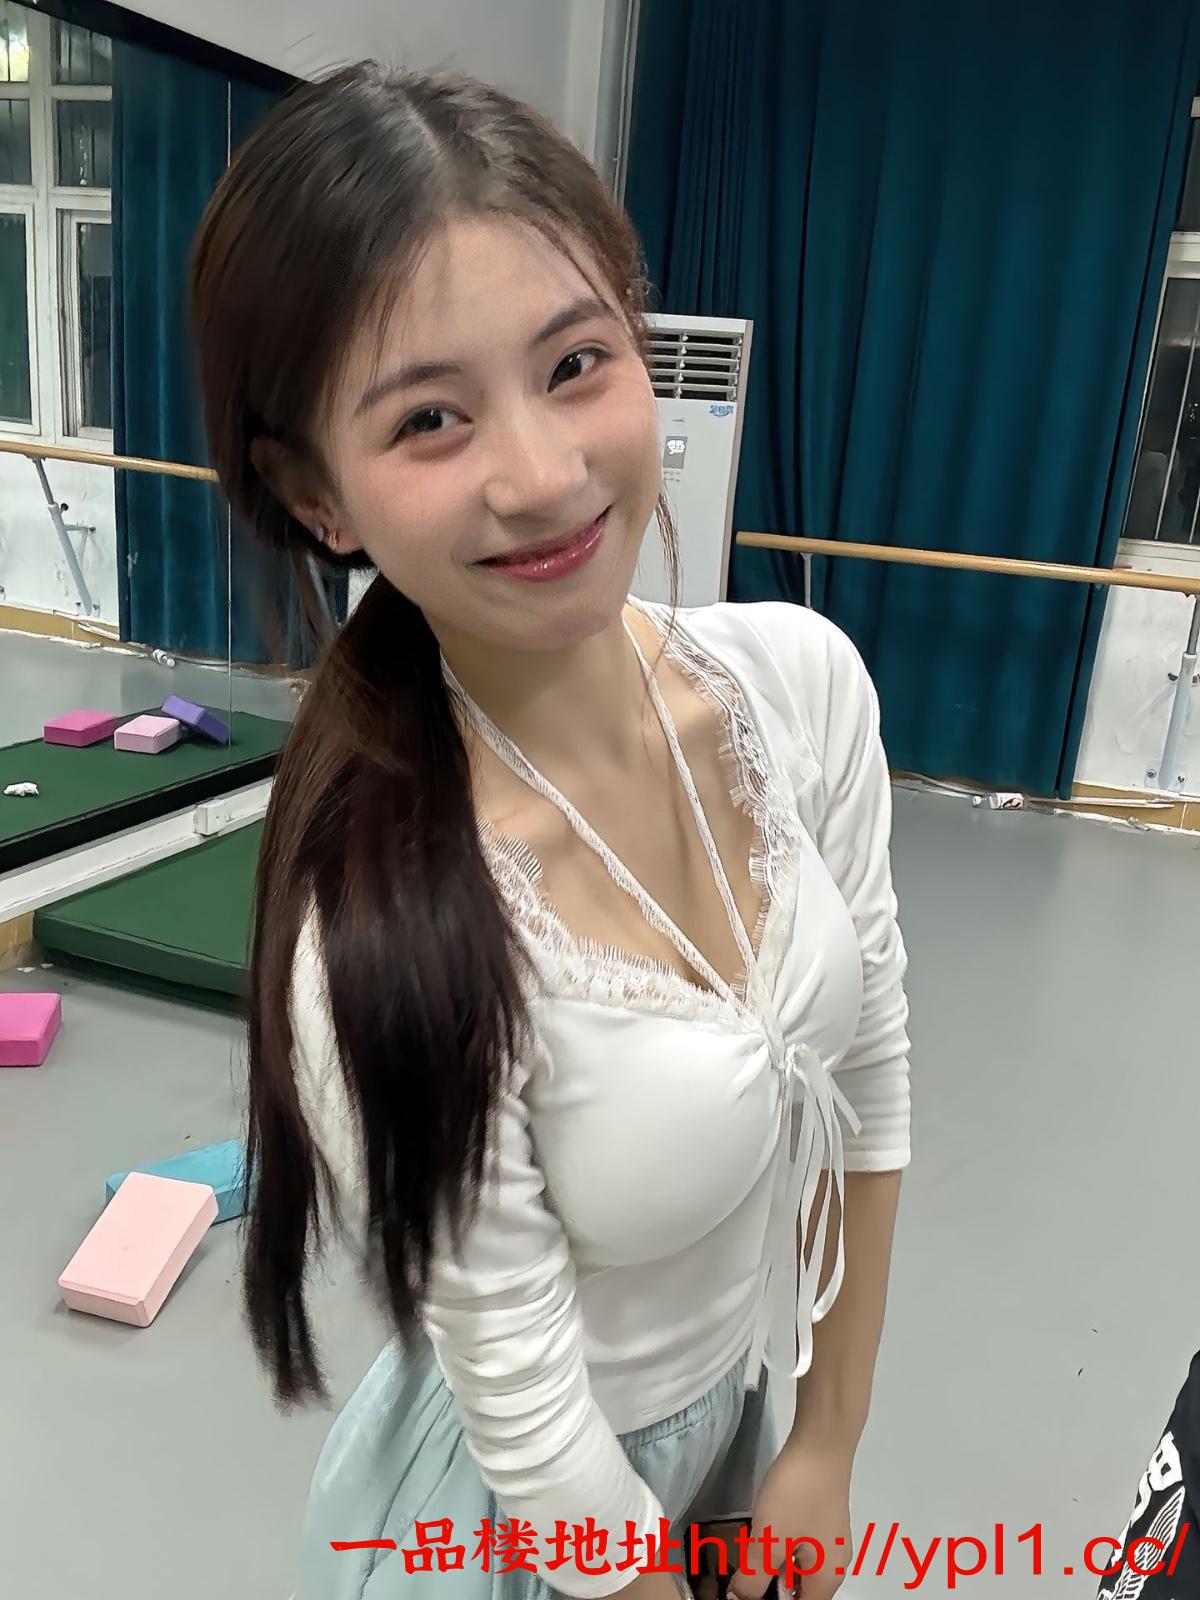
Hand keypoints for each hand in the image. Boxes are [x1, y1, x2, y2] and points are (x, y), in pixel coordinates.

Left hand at [728, 1440, 853, 1599]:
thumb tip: (740, 1599)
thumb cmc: (798, 1496)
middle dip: (771, 1587)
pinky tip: (762, 1531)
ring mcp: (831, 1538)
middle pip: (800, 1592)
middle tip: (741, 1574)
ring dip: (774, 1566)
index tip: (747, 1590)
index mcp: (826, 1580)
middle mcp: (834, 1564)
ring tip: (746, 1554)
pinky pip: (801, 1546)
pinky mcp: (824, 1516)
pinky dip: (781, 1546)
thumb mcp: (769, 1541)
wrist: (822, 1442)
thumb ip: (753, 1578)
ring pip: (799, 1567)